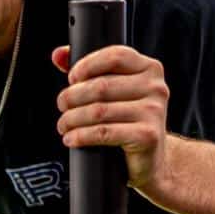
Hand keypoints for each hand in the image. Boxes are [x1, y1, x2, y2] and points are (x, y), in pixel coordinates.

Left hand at [52, 44, 169, 193]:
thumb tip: (58, 54)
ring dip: (72, 119)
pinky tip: (71, 139)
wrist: (149, 159)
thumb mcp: (112, 92)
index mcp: (150, 69)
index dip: (87, 65)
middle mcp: (156, 87)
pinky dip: (81, 136)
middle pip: (102, 86)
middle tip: (62, 106)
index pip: (115, 56)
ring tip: (63, 125)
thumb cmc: (127, 121)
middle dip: (73, 96)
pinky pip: (104, 132)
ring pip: (99, 111)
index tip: (71, 79)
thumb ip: (88, 70)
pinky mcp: (148, 136)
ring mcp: (154, 112)